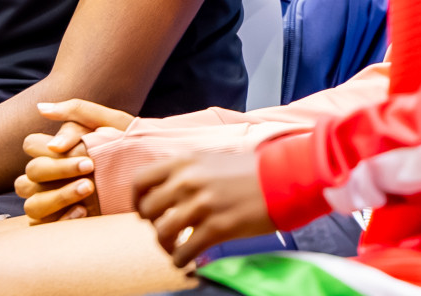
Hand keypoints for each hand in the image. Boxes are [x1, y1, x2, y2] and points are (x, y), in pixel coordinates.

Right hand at [14, 99, 134, 222]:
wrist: (154, 179)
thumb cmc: (131, 147)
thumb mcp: (111, 124)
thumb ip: (78, 112)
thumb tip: (41, 109)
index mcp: (56, 151)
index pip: (31, 145)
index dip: (44, 145)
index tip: (73, 147)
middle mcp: (48, 178)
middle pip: (31, 172)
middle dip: (59, 169)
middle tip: (90, 166)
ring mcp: (52, 203)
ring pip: (33, 203)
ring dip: (58, 195)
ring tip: (88, 189)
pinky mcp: (61, 225)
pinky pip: (44, 227)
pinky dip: (62, 219)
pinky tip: (83, 211)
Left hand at [132, 151, 274, 267]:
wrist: (284, 178)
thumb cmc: (251, 170)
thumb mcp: (210, 159)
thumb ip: (186, 172)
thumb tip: (167, 193)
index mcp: (184, 161)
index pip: (140, 181)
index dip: (137, 200)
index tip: (144, 212)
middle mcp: (187, 181)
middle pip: (147, 210)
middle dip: (153, 225)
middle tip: (167, 230)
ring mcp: (201, 204)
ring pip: (161, 233)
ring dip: (166, 246)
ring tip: (177, 248)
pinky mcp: (217, 228)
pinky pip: (183, 252)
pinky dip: (180, 260)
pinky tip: (189, 259)